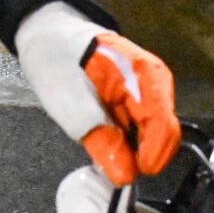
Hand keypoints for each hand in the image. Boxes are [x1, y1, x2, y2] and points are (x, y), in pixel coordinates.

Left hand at [15, 2, 181, 186]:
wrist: (49, 36)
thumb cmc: (58, 60)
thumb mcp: (71, 106)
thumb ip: (101, 142)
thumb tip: (124, 176)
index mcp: (146, 76)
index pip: (164, 129)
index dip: (149, 158)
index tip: (124, 174)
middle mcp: (156, 83)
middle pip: (164, 135)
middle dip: (140, 157)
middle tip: (108, 164)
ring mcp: (151, 90)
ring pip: (154, 136)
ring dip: (132, 150)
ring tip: (101, 146)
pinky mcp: (141, 99)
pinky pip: (143, 129)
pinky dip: (128, 141)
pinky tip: (106, 137)